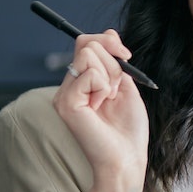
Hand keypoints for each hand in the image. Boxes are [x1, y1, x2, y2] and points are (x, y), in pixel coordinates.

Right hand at [52, 30, 148, 188]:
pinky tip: (102, 107)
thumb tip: (110, 32)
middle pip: (88, 44)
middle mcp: (69, 86)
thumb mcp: (126, 86)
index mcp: (82, 82)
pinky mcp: (66, 102)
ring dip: (110, 76)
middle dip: (113, 63)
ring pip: (89, 55)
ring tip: (109, 101)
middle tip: (116, 91)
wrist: (127, 158)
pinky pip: (90, 73)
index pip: (86, 42)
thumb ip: (116, 61)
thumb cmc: (128, 129)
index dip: (109, 42)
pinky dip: (105, 87)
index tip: (126, 55)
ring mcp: (64, 94)